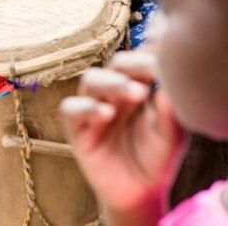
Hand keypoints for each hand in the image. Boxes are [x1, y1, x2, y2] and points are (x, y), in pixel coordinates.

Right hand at [60, 51, 186, 222]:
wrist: (138, 192)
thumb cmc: (156, 158)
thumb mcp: (172, 135)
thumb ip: (170, 110)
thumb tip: (169, 83)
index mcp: (139, 86)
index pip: (140, 59)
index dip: (149, 53)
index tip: (165, 57)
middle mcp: (114, 92)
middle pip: (116, 63)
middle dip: (133, 65)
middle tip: (152, 74)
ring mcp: (93, 106)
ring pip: (91, 79)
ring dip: (113, 83)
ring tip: (136, 94)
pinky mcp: (76, 127)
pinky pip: (72, 108)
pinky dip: (88, 108)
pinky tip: (107, 115)